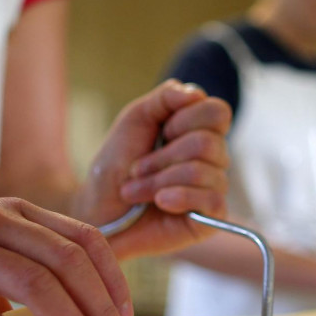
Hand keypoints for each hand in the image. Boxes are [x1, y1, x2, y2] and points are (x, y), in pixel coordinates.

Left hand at [76, 80, 231, 258]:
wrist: (97, 210)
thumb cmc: (116, 166)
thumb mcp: (135, 118)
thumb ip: (166, 97)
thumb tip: (197, 94)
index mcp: (198, 130)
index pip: (218, 112)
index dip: (185, 120)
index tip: (159, 133)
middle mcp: (212, 158)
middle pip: (207, 143)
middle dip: (161, 157)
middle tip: (136, 169)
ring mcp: (213, 188)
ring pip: (202, 172)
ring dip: (158, 181)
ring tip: (135, 190)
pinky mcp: (211, 220)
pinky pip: (213, 200)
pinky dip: (180, 197)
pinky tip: (160, 202)